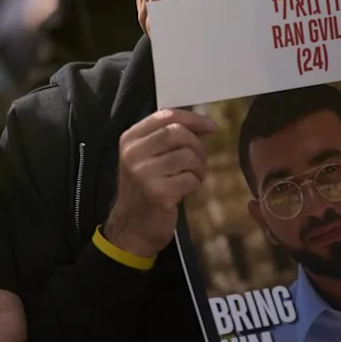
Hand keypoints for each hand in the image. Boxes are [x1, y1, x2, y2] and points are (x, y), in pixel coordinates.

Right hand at [103, 108, 215, 257]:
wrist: (132, 226)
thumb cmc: (145, 188)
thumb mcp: (145, 157)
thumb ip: (164, 138)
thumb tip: (202, 124)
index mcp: (130, 139)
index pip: (165, 115)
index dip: (193, 118)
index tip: (210, 127)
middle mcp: (133, 153)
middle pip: (177, 132)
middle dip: (197, 145)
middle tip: (200, 160)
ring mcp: (143, 173)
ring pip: (187, 156)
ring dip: (198, 167)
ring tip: (192, 177)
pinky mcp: (157, 193)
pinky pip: (190, 179)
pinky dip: (194, 184)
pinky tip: (185, 190)